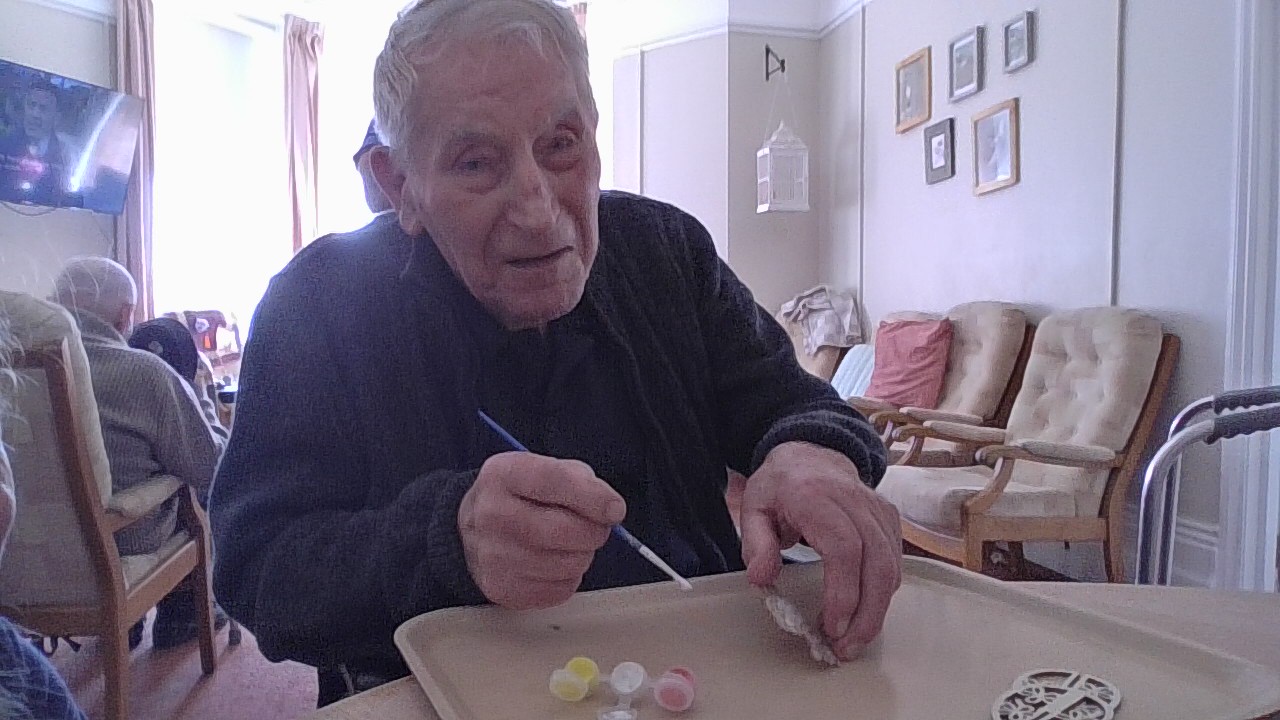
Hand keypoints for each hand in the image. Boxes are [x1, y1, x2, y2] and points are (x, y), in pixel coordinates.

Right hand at [459, 452, 625, 609]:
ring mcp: (494, 556)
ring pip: (569, 563)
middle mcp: (492, 514)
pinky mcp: (502, 589)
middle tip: (594, 526)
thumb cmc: (518, 497)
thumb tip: (610, 509)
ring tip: (568, 543)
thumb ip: (579, 480)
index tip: (615, 509)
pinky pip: (561, 589)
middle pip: (566, 531)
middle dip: (594, 530)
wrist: (471, 531)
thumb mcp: (543, 469)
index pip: (555, 482)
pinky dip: (568, 576)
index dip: (594, 498)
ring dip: (582, 554)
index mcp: (503, 475)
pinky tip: (552, 561)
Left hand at [740, 442, 901, 659]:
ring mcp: (877, 509)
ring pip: (892, 565)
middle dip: (867, 613)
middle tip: (846, 647)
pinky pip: (896, 561)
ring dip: (878, 609)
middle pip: (877, 562)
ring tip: (854, 639)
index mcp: (816, 497)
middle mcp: (854, 500)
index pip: (844, 548)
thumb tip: (762, 579)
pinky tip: (865, 613)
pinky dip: (884, 592)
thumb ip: (756, 545)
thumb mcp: (753, 509)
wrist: (810, 453)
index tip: (832, 626)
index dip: (844, 592)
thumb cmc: (781, 486)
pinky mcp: (889, 519)